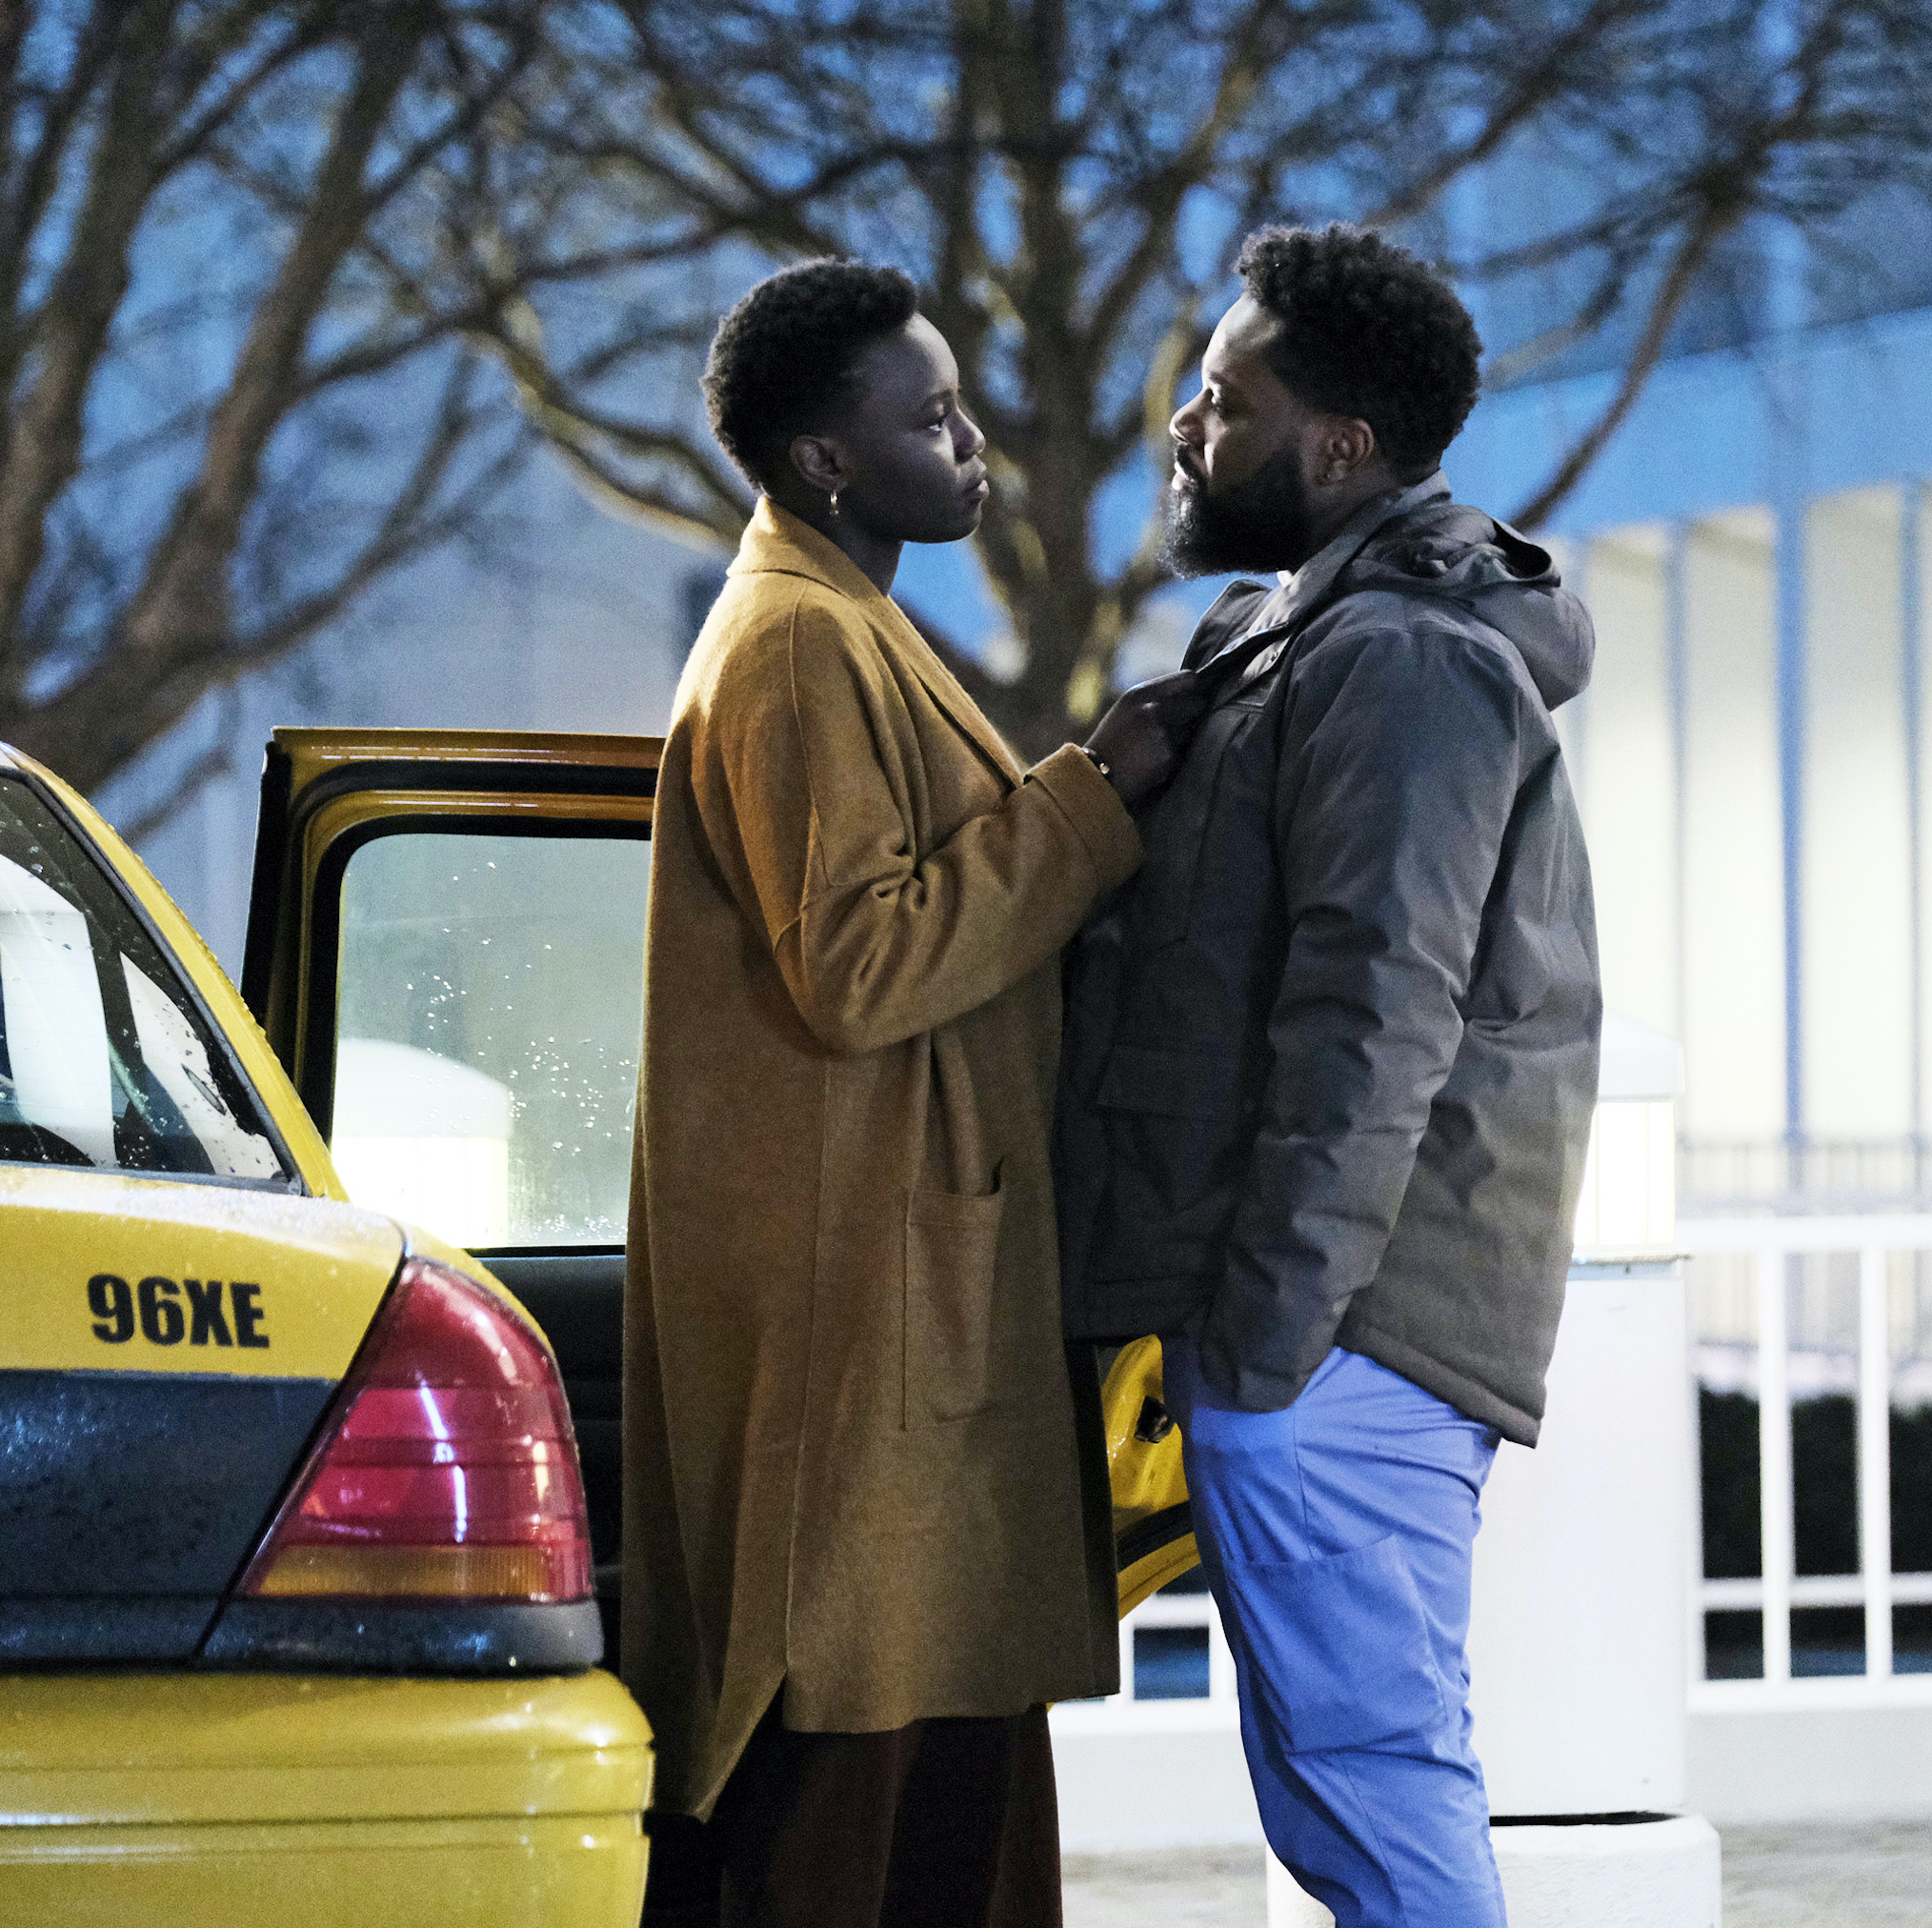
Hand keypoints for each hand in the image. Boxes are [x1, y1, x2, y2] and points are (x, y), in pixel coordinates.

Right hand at [1083, 669, 1211, 806]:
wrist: (1094, 775)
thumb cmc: (1110, 742)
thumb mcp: (1125, 708)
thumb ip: (1153, 698)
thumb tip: (1191, 692)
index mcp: (1142, 693)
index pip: (1188, 679)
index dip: (1194, 689)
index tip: (1195, 695)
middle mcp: (1154, 709)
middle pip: (1197, 704)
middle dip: (1191, 715)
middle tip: (1175, 727)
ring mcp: (1163, 733)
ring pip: (1190, 731)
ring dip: (1179, 740)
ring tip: (1153, 749)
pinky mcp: (1168, 757)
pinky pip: (1182, 754)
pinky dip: (1171, 760)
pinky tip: (1151, 764)